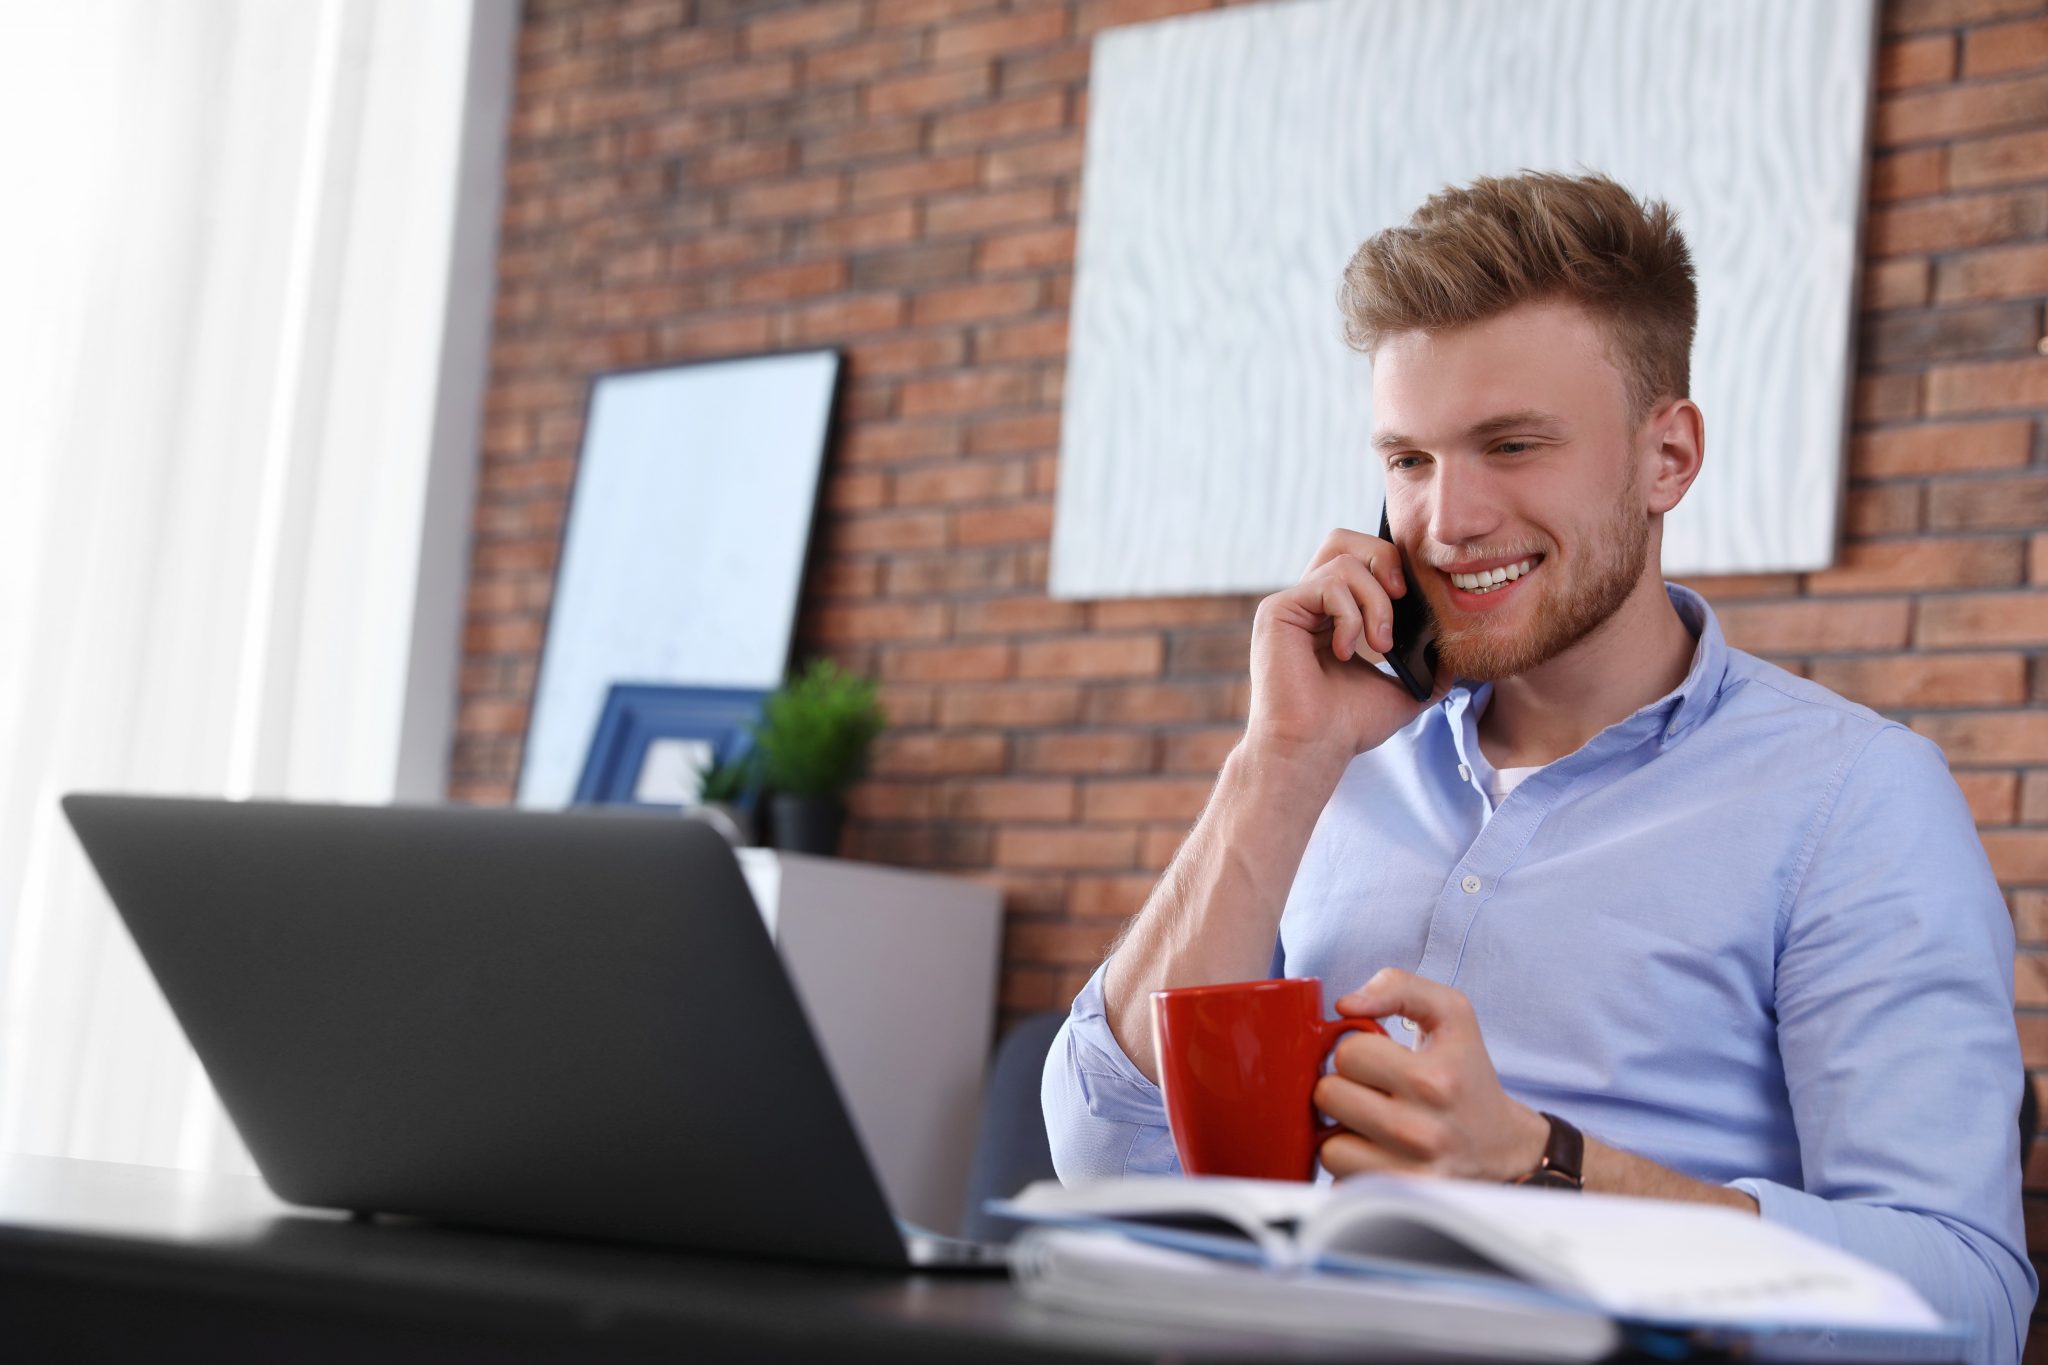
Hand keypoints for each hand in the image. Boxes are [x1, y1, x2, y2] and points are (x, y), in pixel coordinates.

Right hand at [1246, 528, 1447, 763]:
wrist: (1315, 748)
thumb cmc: (1348, 726)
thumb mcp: (1404, 690)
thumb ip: (1429, 667)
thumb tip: (1457, 650)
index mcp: (1333, 615)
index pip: (1361, 560)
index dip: (1391, 565)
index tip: (1413, 599)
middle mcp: (1309, 604)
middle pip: (1345, 540)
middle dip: (1384, 559)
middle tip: (1401, 598)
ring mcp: (1292, 605)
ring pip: (1345, 560)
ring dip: (1375, 601)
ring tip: (1379, 644)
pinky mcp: (1278, 610)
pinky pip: (1328, 583)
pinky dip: (1351, 615)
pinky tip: (1346, 651)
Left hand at [1313, 969, 1548, 1182]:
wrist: (1504, 1148)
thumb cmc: (1468, 1076)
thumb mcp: (1452, 1015)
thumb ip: (1400, 987)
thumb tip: (1346, 1004)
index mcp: (1434, 1079)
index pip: (1348, 1053)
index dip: (1358, 1052)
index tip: (1381, 1062)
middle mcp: (1423, 1130)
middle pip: (1329, 1096)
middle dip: (1345, 1089)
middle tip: (1374, 1093)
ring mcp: (1410, 1174)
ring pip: (1328, 1145)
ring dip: (1344, 1133)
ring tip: (1373, 1125)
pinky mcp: (1398, 1203)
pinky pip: (1340, 1181)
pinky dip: (1352, 1167)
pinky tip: (1377, 1154)